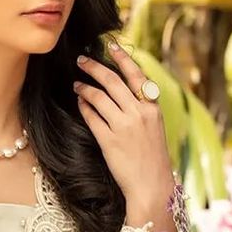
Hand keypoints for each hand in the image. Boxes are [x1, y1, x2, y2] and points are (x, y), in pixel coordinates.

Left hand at [73, 42, 175, 227]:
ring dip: (85, 87)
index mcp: (153, 108)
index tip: (111, 45)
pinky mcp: (110, 141)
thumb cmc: (152, 159)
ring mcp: (124, 127)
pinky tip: (79, 101)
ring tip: (76, 83)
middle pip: (113, 81)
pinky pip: (92, 117)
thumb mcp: (155, 128)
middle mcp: (139, 113)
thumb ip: (143, 107)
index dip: (122, 58)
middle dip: (94, 67)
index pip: (137, 75)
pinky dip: (84, 106)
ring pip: (99, 97)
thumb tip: (125, 89)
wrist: (152, 186)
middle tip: (81, 60)